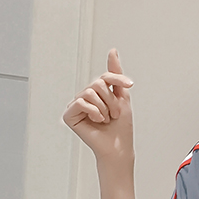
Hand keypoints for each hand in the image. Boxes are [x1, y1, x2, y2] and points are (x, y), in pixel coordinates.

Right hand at [62, 48, 134, 175]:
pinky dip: (94, 111)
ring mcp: (76, 105)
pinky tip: (97, 120)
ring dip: (104, 107)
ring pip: (90, 92)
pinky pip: (81, 102)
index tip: (130, 85)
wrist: (118, 147)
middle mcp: (84, 97)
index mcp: (96, 93)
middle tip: (114, 114)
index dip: (117, 79)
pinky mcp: (69, 115)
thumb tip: (112, 51)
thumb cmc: (121, 127)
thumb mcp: (122, 97)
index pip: (104, 76)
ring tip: (106, 118)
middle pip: (97, 83)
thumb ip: (115, 75)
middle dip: (111, 99)